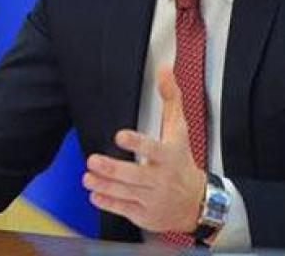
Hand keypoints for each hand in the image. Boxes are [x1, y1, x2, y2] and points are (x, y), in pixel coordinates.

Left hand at [83, 65, 205, 232]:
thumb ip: (171, 99)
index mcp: (169, 156)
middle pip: (134, 175)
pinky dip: (108, 203)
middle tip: (93, 160)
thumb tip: (164, 70)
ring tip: (87, 177)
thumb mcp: (180, 129)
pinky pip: (124, 209)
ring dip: (104, 185)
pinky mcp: (145, 214)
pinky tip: (95, 194)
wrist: (197, 202)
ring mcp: (152, 199)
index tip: (119, 135)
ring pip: (125, 193)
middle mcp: (161, 179)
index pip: (153, 148)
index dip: (136, 143)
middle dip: (112, 169)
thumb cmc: (182, 160)